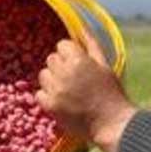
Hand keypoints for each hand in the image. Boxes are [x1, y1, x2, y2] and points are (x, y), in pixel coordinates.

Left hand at [36, 31, 135, 151]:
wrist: (111, 123)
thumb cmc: (111, 93)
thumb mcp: (105, 65)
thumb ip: (92, 45)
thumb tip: (81, 28)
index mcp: (79, 60)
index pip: (62, 45)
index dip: (70, 52)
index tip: (78, 63)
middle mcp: (64, 73)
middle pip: (51, 59)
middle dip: (61, 65)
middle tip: (74, 77)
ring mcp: (55, 90)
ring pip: (43, 74)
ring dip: (53, 79)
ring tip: (67, 89)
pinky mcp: (50, 106)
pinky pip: (39, 93)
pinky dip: (47, 95)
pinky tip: (61, 100)